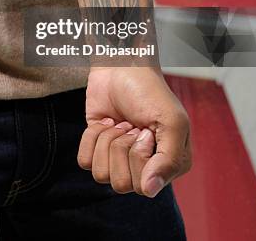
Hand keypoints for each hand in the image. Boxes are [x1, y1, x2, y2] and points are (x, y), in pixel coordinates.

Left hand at [77, 67, 190, 196]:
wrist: (120, 66)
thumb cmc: (149, 91)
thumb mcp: (171, 121)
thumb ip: (168, 160)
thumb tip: (149, 191)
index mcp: (169, 165)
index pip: (145, 186)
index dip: (140, 156)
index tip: (146, 130)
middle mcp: (145, 167)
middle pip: (121, 184)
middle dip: (122, 148)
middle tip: (131, 125)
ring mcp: (119, 158)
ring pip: (101, 175)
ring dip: (108, 141)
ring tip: (119, 123)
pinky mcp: (97, 147)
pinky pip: (84, 161)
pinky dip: (92, 137)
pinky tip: (106, 122)